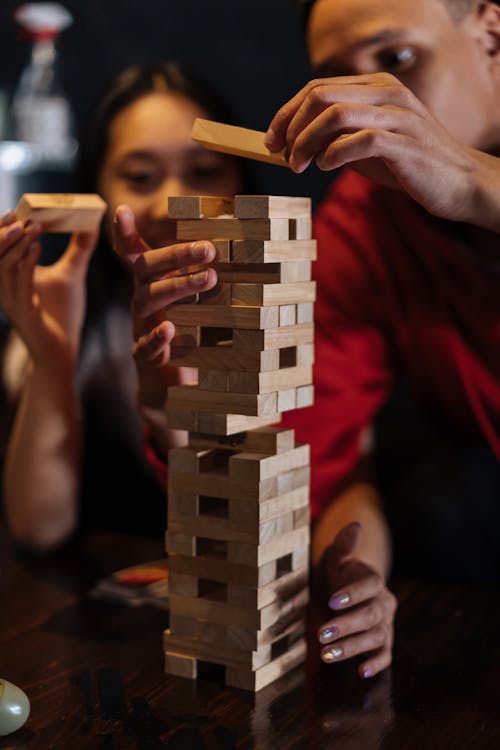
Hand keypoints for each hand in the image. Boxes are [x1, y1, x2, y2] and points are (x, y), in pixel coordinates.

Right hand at [0, 210, 97, 365]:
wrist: (62, 351)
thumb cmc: (62, 314)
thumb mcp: (72, 273)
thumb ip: (79, 248)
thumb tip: (92, 222)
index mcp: (10, 277)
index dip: (2, 230)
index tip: (16, 210)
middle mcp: (5, 288)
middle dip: (3, 233)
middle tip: (19, 215)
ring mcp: (12, 302)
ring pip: (4, 268)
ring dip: (16, 245)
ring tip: (32, 227)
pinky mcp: (25, 314)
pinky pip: (20, 286)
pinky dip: (26, 265)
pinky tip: (36, 248)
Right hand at [113, 205, 216, 410]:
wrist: (172, 388)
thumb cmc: (189, 336)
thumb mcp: (199, 305)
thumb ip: (207, 281)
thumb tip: (235, 250)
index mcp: (154, 284)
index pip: (134, 254)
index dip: (125, 233)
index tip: (122, 210)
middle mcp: (143, 301)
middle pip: (146, 269)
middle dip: (176, 255)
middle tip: (209, 248)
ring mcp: (141, 327)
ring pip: (148, 300)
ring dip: (179, 287)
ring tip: (209, 279)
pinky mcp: (146, 357)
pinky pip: (146, 345)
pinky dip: (157, 336)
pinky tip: (170, 328)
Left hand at [265, 72, 480, 222]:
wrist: (457, 184)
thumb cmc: (407, 165)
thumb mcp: (365, 148)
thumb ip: (336, 139)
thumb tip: (294, 145)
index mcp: (376, 88)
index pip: (318, 87)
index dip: (287, 113)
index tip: (270, 141)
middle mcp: (387, 94)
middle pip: (321, 95)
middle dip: (291, 126)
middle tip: (282, 156)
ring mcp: (398, 117)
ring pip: (336, 113)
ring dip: (307, 141)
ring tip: (299, 165)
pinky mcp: (406, 144)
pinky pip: (361, 140)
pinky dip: (334, 153)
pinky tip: (326, 166)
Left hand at [315, 521, 396, 678]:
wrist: (344, 593)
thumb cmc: (339, 575)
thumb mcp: (337, 557)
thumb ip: (345, 544)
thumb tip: (355, 524)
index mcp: (373, 581)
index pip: (370, 586)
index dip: (353, 594)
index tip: (333, 600)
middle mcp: (384, 604)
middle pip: (370, 616)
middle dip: (346, 626)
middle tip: (322, 634)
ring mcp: (385, 625)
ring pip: (374, 638)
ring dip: (352, 647)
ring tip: (327, 654)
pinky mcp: (383, 644)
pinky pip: (384, 655)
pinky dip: (376, 663)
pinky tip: (362, 671)